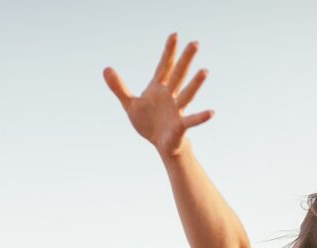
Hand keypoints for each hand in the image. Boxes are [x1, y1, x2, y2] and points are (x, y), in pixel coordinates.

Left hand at [103, 32, 213, 157]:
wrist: (160, 144)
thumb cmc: (148, 122)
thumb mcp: (130, 104)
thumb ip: (119, 87)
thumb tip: (105, 69)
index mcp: (159, 89)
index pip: (164, 66)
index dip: (168, 51)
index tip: (174, 34)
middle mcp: (170, 96)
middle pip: (178, 75)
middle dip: (185, 60)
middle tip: (195, 43)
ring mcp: (177, 110)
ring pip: (186, 95)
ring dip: (195, 84)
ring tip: (205, 71)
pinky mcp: (180, 126)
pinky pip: (191, 120)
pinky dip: (200, 117)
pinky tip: (211, 112)